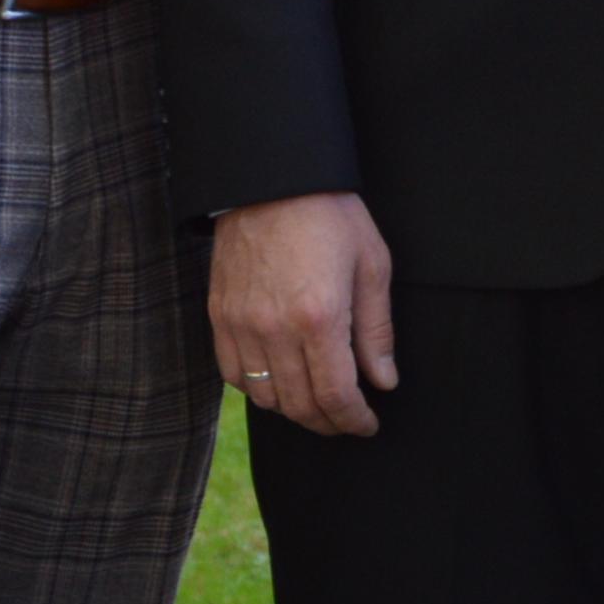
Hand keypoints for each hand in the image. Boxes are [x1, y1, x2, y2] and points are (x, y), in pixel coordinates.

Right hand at [211, 190, 398, 435]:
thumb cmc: (330, 215)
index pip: (335, 394)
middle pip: (300, 405)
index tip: (367, 424)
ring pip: (265, 398)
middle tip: (347, 421)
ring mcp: (241, 325)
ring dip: (294, 410)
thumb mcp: (371, 265)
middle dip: (328, 422)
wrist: (272, 179)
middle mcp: (274, 329)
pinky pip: (233, 375)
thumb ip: (377, 330)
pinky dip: (258, 389)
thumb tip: (383, 381)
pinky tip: (280, 382)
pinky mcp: (219, 316)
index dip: (354, 420)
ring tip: (317, 404)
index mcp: (319, 317)